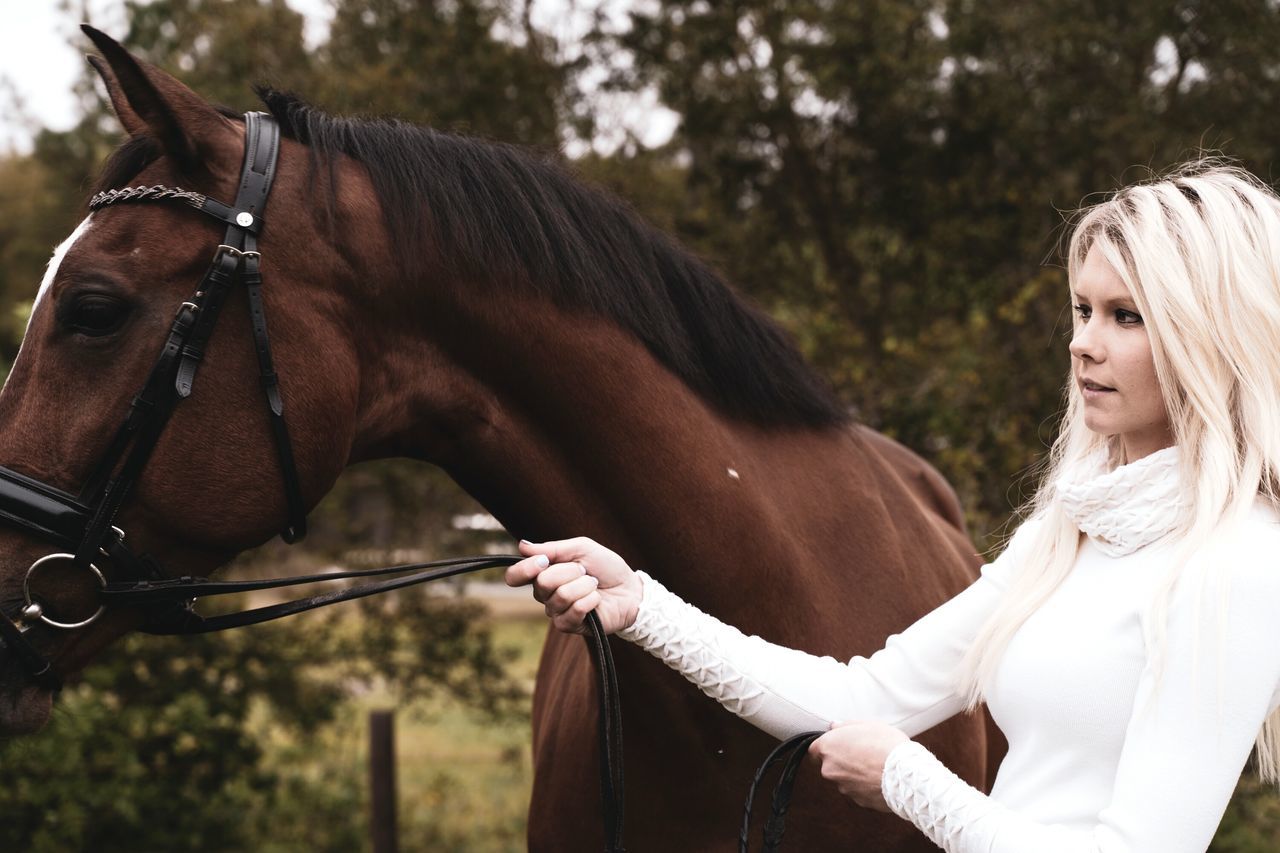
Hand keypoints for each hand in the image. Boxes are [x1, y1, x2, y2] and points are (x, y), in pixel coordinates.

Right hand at [506, 537, 643, 634]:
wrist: (630, 588)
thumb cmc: (606, 568)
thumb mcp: (581, 548)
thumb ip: (552, 548)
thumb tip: (521, 546)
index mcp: (543, 574)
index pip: (515, 576)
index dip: (525, 568)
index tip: (545, 560)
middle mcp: (545, 595)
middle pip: (542, 583)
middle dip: (570, 572)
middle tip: (585, 571)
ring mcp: (556, 612)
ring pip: (561, 596)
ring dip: (584, 586)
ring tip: (594, 585)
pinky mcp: (570, 626)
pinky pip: (573, 611)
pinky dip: (590, 601)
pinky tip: (597, 600)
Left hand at [807, 720, 909, 811]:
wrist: (904, 774)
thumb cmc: (886, 744)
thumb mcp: (867, 725)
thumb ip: (845, 725)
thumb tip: (834, 726)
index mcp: (828, 748)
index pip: (814, 749)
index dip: (826, 746)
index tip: (838, 745)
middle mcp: (830, 769)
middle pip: (829, 765)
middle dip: (842, 760)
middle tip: (862, 753)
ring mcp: (843, 787)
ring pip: (844, 779)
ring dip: (854, 774)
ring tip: (875, 766)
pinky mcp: (857, 800)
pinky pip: (858, 791)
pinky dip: (865, 786)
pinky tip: (880, 778)